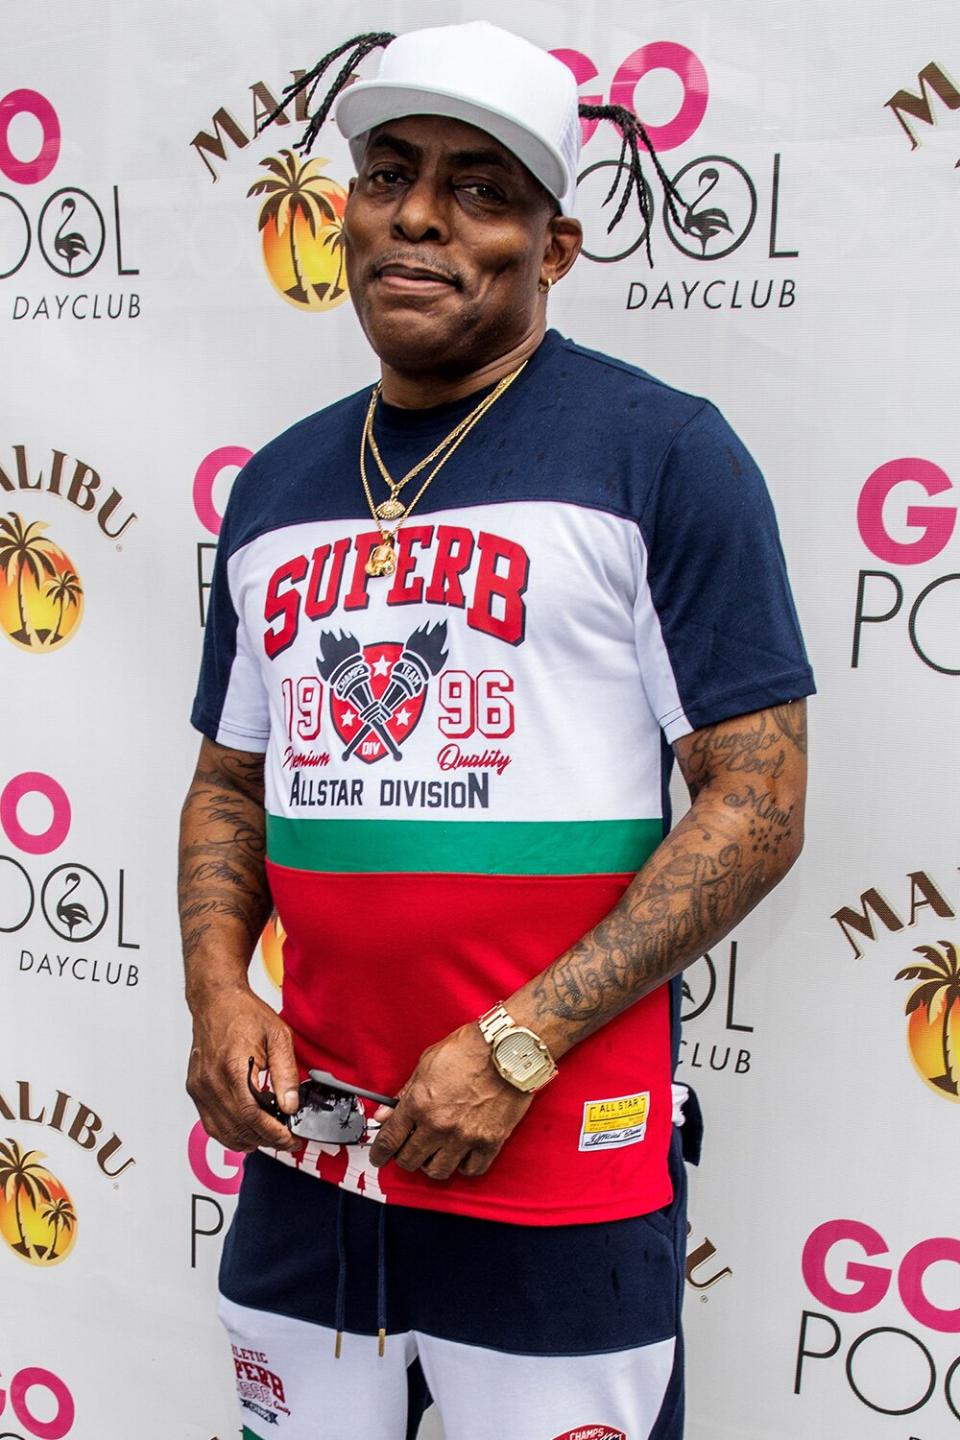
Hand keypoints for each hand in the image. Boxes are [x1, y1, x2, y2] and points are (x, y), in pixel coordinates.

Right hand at [186, 985, 299, 1152]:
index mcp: (233, 1067)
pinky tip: (247, 1131)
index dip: (274, 1134)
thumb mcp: (278, 1037)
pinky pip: (210, 1123)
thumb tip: (290, 1106)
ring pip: (222, 1131)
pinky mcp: (195, 1089)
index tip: (290, 1139)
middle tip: (286, 1140)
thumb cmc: (245, 1014)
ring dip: (247, 1140)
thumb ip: (286, 1073)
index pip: (253, 1116)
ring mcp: (200, 1087)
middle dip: (266, 1140)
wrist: (216, 1000)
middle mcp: (211, 1081)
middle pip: (238, 1128)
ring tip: (269, 1137)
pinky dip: (229, 1133)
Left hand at [369, 1022, 532, 1179]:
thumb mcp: (427, 1062)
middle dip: (405, 1157)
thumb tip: (386, 1112)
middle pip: (410, 1160)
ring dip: (432, 1164)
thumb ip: (406, 1091)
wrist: (508, 1048)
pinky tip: (461, 1154)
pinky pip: (471, 1170)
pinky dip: (463, 1165)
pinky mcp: (490, 1142)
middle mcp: (439, 1125)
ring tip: (435, 1152)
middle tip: (408, 1150)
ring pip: (438, 1171)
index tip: (379, 1156)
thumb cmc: (470, 1049)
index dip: (379, 1153)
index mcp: (419, 1103)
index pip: (389, 1140)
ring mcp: (465, 1137)